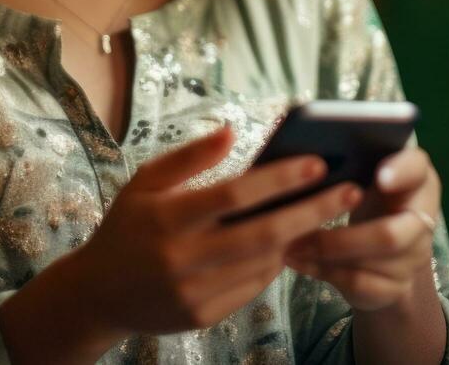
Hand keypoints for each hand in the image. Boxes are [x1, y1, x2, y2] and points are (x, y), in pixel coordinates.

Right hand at [48, 123, 364, 340]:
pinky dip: (276, 263)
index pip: (234, 195)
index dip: (279, 179)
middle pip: (261, 234)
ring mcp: (192, 293)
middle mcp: (180, 258)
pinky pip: (252, 288)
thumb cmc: (128, 226)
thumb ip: (189, 157)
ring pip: (263, 263)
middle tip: (350, 191)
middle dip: (312, 211)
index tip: (317, 162)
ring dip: (301, 237)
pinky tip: (293, 241)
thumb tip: (232, 131)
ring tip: (330, 211)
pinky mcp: (202, 318)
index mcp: (166, 217)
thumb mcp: (145, 181)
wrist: (98, 294)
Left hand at [280, 145, 441, 312]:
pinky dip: (324, 272)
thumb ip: (351, 160)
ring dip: (324, 256)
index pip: (417, 169)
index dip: (400, 172)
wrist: (390, 248)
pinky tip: (299, 261)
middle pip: (390, 235)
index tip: (379, 175)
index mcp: (418, 178)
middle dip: (341, 238)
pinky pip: (359, 284)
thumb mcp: (367, 173)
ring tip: (287, 246)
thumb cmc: (369, 195)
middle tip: (301, 229)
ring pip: (370, 264)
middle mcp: (424, 219)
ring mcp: (413, 258)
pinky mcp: (398, 287)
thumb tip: (302, 152)